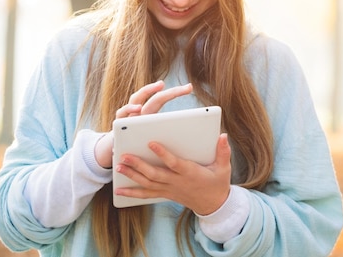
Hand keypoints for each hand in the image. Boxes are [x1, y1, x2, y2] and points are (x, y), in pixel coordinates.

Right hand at [94, 81, 193, 168]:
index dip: (175, 92)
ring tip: (160, 86)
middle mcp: (139, 111)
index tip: (190, 87)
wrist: (116, 151)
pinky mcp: (118, 123)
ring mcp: (128, 115)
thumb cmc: (137, 144)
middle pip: (154, 96)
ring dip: (147, 91)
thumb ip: (166, 136)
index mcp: (149, 113)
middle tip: (186, 87)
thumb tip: (189, 142)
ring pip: (136, 98)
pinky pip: (122, 113)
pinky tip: (138, 109)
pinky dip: (129, 109)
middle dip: (171, 91)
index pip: (162, 98)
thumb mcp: (153, 139)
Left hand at [114, 133, 231, 214]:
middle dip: (138, 165)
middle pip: (154, 174)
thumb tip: (223, 135)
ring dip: (132, 176)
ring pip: (147, 184)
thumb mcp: (224, 168)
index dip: (162, 154)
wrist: (214, 205)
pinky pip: (147, 194)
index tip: (151, 143)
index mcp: (190, 173)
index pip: (173, 163)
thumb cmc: (218, 183)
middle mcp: (177, 182)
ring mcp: (169, 190)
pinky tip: (119, 190)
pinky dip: (132, 193)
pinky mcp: (165, 194)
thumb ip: (223, 152)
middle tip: (124, 156)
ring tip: (118, 167)